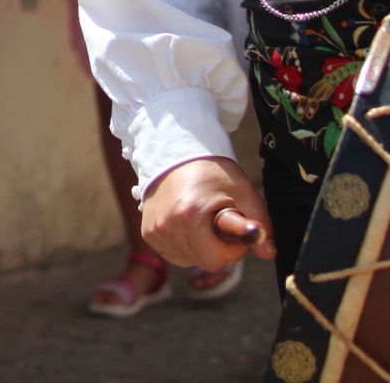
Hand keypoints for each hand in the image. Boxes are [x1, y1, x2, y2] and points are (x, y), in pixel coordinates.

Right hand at [140, 157, 276, 271]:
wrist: (174, 155)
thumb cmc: (211, 172)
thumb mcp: (242, 192)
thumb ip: (260, 223)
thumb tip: (269, 252)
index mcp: (190, 215)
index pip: (218, 259)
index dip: (234, 249)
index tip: (235, 230)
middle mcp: (167, 226)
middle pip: (204, 262)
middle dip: (219, 249)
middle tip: (220, 225)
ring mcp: (154, 231)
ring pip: (190, 260)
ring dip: (202, 248)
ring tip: (202, 222)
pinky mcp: (148, 233)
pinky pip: (175, 254)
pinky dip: (186, 246)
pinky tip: (188, 226)